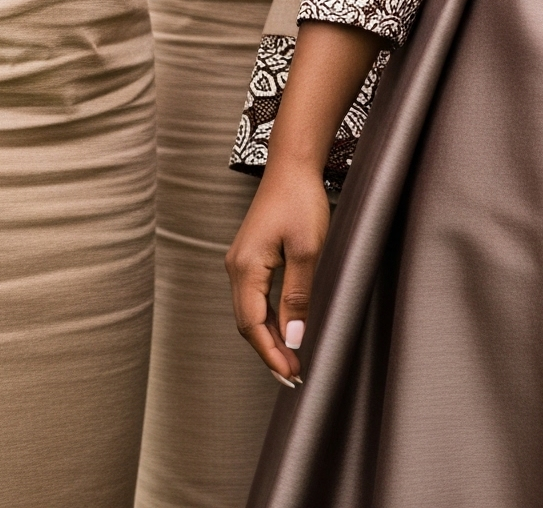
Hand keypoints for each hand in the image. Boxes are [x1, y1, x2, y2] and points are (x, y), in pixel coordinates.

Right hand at [227, 160, 329, 386]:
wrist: (292, 166)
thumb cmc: (300, 201)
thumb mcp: (306, 250)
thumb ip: (297, 296)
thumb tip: (294, 337)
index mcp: (246, 268)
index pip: (252, 325)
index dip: (270, 353)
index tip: (290, 375)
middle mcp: (236, 268)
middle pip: (247, 322)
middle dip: (269, 351)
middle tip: (293, 375)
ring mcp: (240, 262)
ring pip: (249, 311)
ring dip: (268, 337)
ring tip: (290, 359)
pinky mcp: (249, 256)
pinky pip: (254, 297)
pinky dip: (266, 318)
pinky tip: (282, 328)